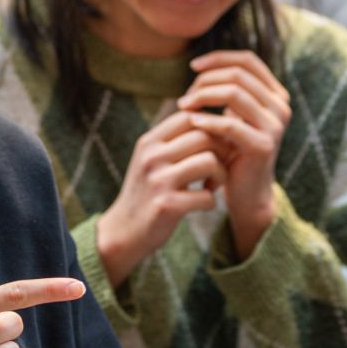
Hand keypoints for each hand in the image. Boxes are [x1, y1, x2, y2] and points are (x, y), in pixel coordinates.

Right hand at [95, 111, 227, 286]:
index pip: (189, 116)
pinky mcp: (166, 205)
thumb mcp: (152, 159)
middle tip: (221, 166)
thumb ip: (174, 140)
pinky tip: (204, 203)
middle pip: (204, 136)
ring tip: (214, 184)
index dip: (211, 126)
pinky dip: (211, 201)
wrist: (123, 231)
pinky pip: (206, 196)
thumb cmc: (146, 191)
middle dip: (222, 151)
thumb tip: (212, 119)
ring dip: (221, 175)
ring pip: (209, 161)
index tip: (218, 143)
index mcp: (149, 142)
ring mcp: (158, 180)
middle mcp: (152, 156)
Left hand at [180, 50, 289, 258]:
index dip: (219, 58)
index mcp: (275, 95)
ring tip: (183, 106)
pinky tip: (191, 122)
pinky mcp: (263, 146)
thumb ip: (228, 91)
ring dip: (203, 96)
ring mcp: (275, 126)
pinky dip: (207, 120)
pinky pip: (230, 124)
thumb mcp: (233, 116)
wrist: (247, 194)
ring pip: (234, 93)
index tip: (193, 66)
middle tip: (185, 96)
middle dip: (206, 80)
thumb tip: (201, 64)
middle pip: (238, 75)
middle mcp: (280, 106)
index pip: (248, 60)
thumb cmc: (234, 152)